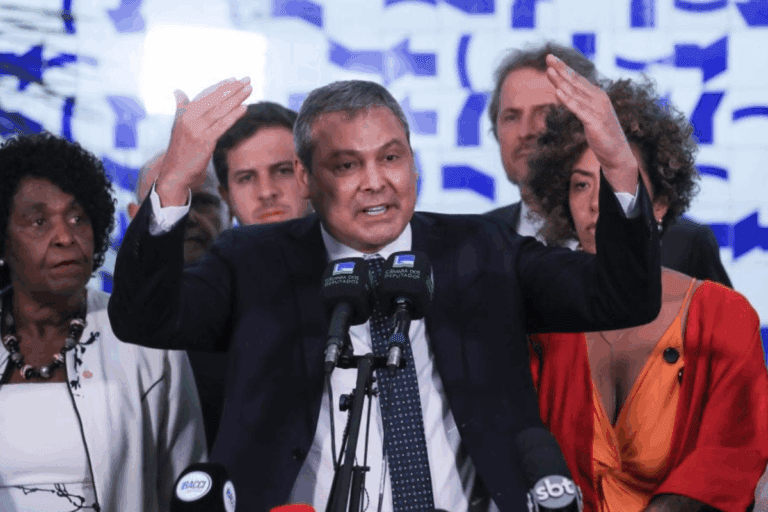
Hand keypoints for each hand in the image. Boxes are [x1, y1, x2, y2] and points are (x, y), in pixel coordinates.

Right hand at [156, 77, 251, 205]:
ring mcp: (197, 129)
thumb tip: (177, 91)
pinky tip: (245, 108)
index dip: (220, 87)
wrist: (174, 172)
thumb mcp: (178, 126)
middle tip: (247, 79)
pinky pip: (223, 125)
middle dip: (233, 88)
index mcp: (184, 113)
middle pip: (215, 99)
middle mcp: (189, 118)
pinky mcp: (205, 141)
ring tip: (249, 89)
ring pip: (221, 110)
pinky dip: (234, 115)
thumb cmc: (180, 150)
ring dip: (237, 98)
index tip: (234, 79)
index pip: (205, 95)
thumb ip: (181, 107)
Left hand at [545, 54, 637, 192]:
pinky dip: (567, 100)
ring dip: (561, 81)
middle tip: (548, 56)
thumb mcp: (587, 115)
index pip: (578, 78)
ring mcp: (597, 110)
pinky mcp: (594, 122)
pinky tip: (557, 92)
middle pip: (575, 82)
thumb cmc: (601, 133)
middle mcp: (599, 99)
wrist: (617, 153)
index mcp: (597, 95)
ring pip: (575, 94)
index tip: (551, 58)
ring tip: (548, 71)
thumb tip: (560, 92)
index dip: (564, 68)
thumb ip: (576, 102)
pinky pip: (578, 109)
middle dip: (561, 69)